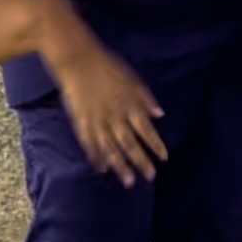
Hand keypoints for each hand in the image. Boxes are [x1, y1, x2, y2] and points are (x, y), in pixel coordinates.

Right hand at [45, 9, 166, 185]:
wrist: (77, 60)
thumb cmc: (107, 66)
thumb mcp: (132, 78)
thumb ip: (145, 98)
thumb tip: (160, 115)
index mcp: (129, 104)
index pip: (146, 130)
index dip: (155, 145)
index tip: (164, 158)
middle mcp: (114, 116)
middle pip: (129, 143)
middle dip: (140, 161)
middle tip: (150, 177)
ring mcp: (96, 121)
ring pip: (110, 148)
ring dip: (120, 165)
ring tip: (128, 181)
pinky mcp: (80, 122)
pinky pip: (89, 144)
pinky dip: (96, 157)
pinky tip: (102, 168)